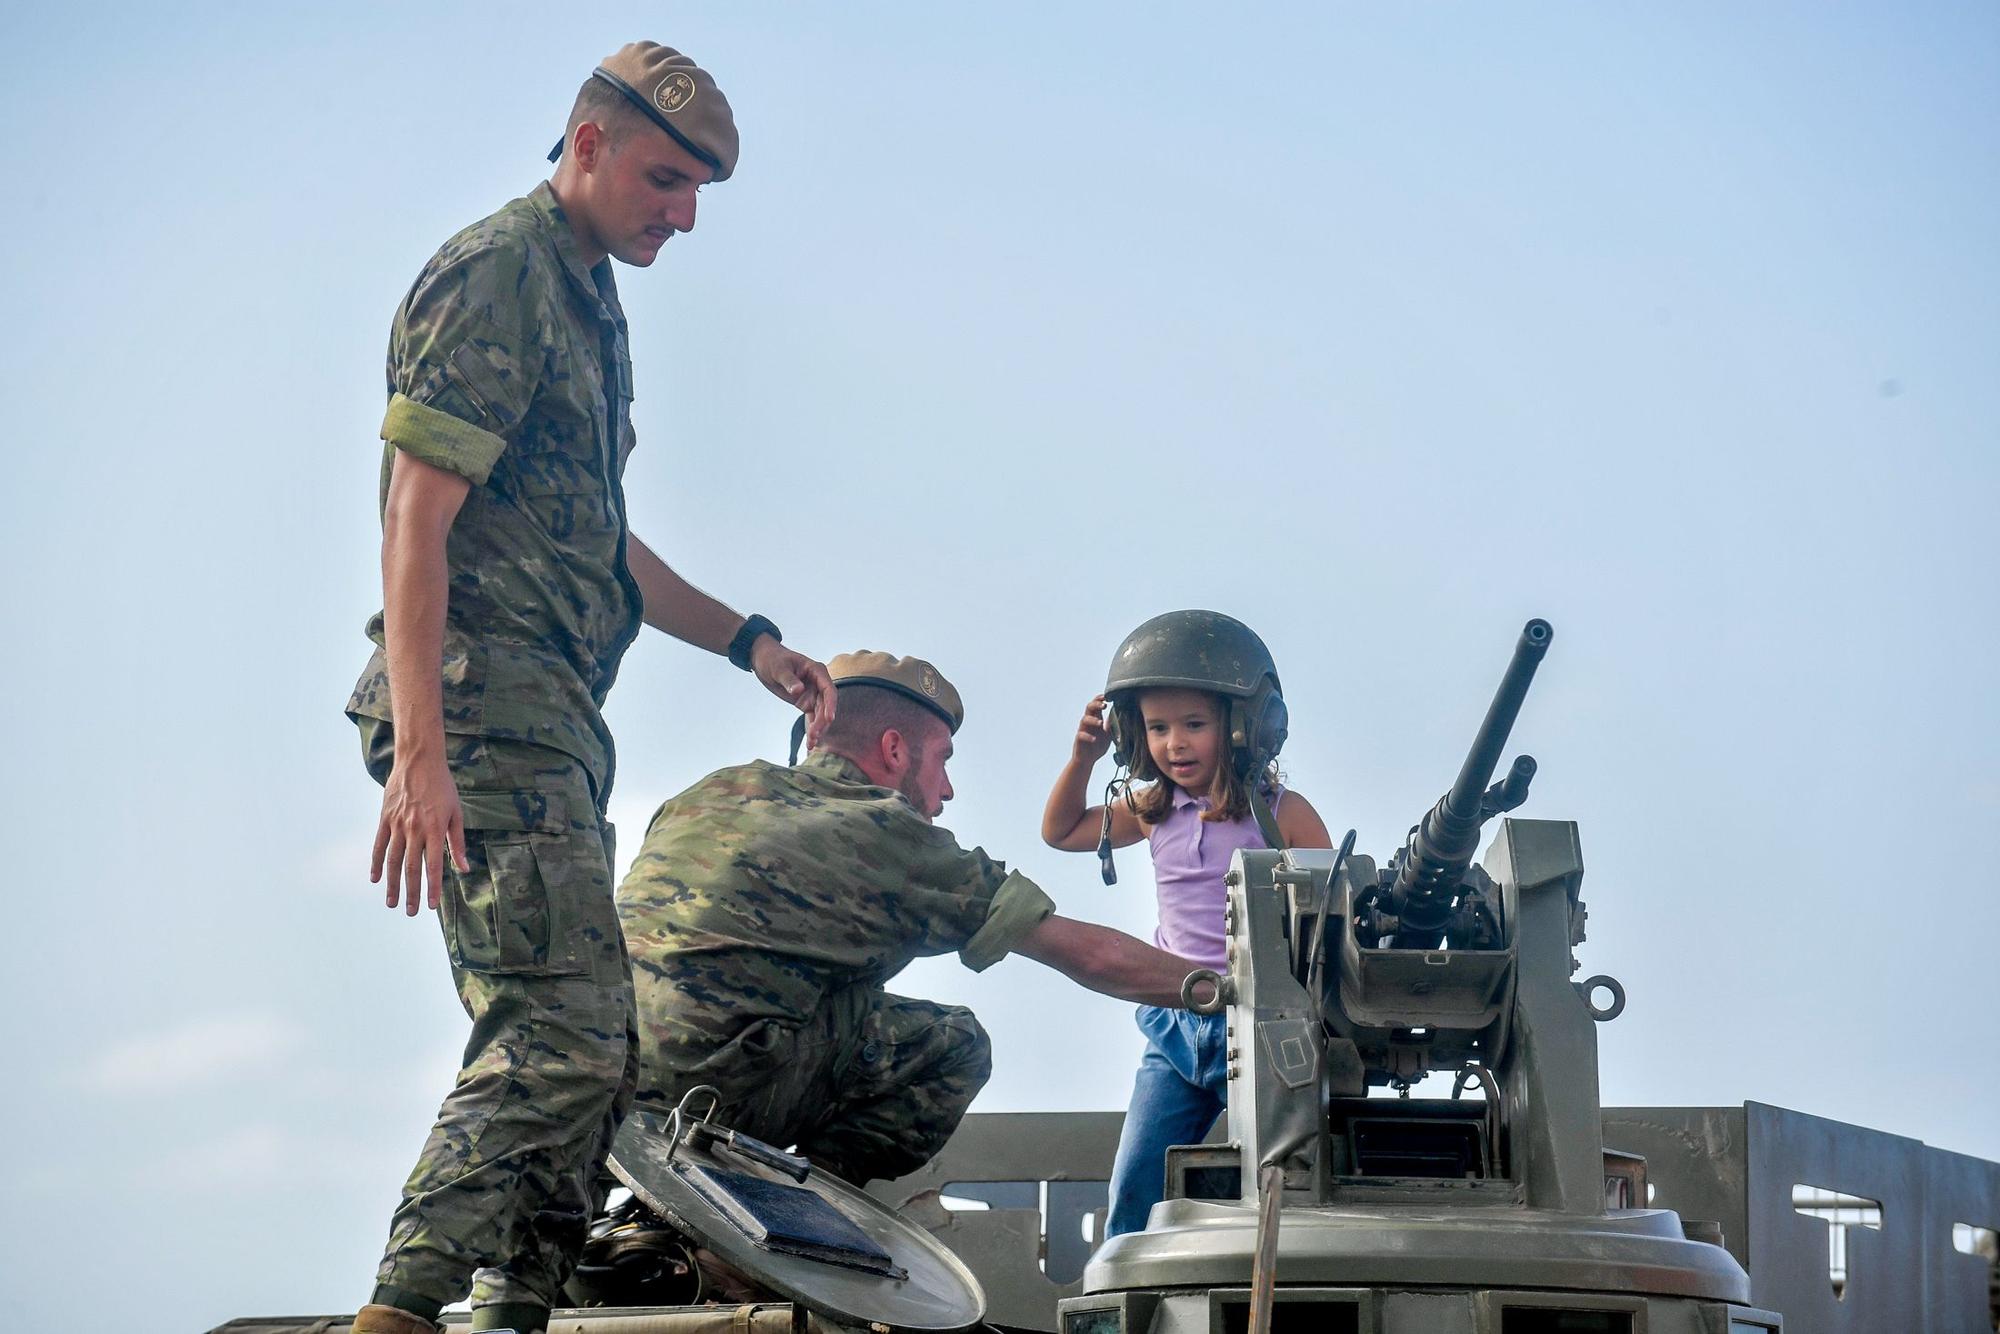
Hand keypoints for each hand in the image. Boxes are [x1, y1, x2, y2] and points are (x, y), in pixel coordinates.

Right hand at [370, 751, 468, 915]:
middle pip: (412, 867)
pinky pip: (379, 845)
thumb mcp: (456, 813)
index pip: (434, 865)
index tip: (431, 905)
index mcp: (435, 829)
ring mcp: (397, 824)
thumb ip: (458, 843)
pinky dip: (376, 863)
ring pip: (393, 860)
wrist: (419, 761)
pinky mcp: (385, 819)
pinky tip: (375, 879)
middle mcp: (415, 829)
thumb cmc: (443, 788)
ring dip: (392, 884)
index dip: (432, 887)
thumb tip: (464, 869)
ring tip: (392, 903)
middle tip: (410, 912)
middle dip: (411, 892)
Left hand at [751, 635, 836, 748]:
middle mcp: (818, 683)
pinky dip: (811, 729)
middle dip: (822, 721)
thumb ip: (789, 680)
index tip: (830, 718)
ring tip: (811, 743)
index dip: (831, 704)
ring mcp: (813, 694)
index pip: (828, 689)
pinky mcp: (806, 703)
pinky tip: (810, 744)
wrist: (763, 660)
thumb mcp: (778, 668)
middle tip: (814, 735)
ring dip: (818, 728)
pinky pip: (812, 718)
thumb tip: (799, 691)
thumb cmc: (772, 659)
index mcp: (816, 670)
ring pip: (820, 714)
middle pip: (826, 705)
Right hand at [1073, 694, 1112, 764]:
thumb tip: (1118, 716)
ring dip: (1092, 720)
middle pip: (1089, 708)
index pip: (1096, 705)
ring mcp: (1083, 730)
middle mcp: (1088, 723)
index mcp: (1095, 719)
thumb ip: (1112, 726)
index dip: (1099, 699)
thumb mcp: (1108, 735)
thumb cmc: (1098, 745)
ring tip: (1100, 723)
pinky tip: (1094, 739)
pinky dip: (1087, 736)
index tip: (1107, 696)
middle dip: (1096, 704)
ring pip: (1084, 720)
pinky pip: (1081, 735)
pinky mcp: (1078, 740)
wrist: (1087, 760)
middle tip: (1104, 705)